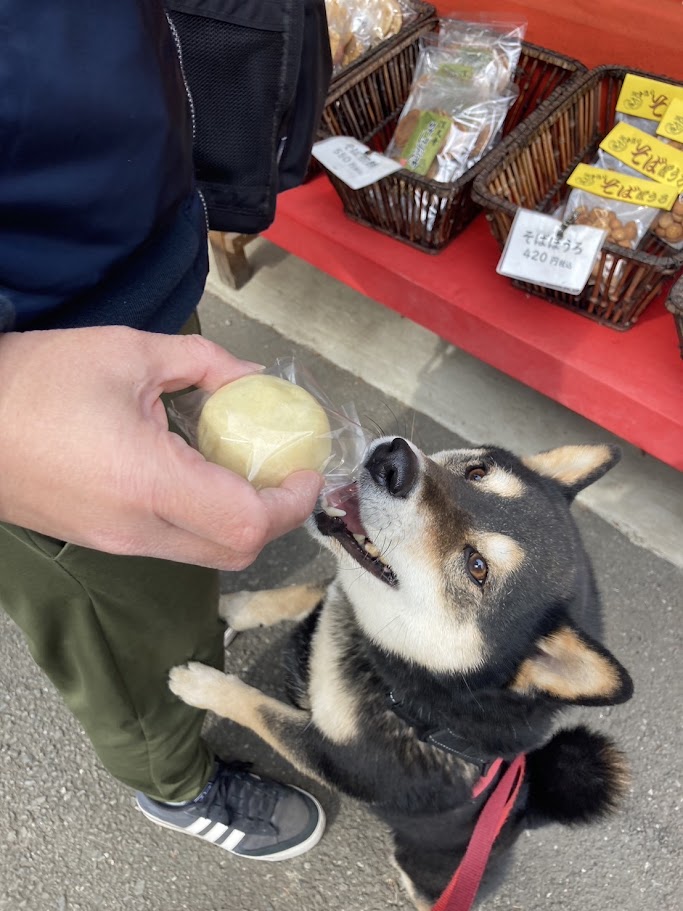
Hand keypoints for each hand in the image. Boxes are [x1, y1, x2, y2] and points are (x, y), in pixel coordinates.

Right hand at [0, 327, 321, 568]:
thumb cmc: (35, 381)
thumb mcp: (128, 353)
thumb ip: (205, 365)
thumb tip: (254, 380)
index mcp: (147, 484)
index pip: (248, 522)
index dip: (292, 502)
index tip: (307, 469)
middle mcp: (136, 530)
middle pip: (235, 551)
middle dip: (275, 517)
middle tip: (283, 471)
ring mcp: (116, 544)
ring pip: (205, 553)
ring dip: (239, 518)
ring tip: (242, 466)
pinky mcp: (100, 542)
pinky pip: (172, 543)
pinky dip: (202, 518)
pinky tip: (195, 473)